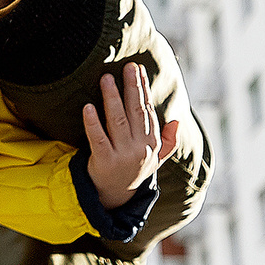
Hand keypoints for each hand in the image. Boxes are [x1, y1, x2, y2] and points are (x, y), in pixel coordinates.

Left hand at [81, 64, 179, 210]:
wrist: (115, 198)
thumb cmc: (133, 172)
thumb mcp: (155, 159)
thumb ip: (168, 142)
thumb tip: (176, 122)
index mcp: (151, 143)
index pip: (148, 111)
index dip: (143, 89)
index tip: (138, 69)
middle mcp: (140, 148)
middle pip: (136, 112)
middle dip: (132, 87)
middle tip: (127, 67)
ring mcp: (122, 156)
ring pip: (117, 121)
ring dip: (112, 98)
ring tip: (106, 79)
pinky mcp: (103, 162)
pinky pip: (98, 139)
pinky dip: (92, 122)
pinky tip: (88, 107)